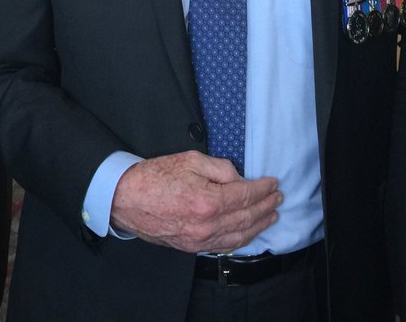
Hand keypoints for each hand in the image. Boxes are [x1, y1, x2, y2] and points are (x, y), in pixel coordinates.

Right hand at [109, 151, 281, 253]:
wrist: (127, 199)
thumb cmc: (155, 177)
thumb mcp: (191, 159)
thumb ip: (221, 168)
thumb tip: (239, 179)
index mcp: (207, 201)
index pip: (246, 196)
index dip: (263, 189)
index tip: (273, 183)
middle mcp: (206, 225)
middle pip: (246, 217)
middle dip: (266, 207)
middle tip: (278, 198)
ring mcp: (199, 239)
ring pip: (238, 236)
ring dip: (258, 225)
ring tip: (271, 216)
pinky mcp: (192, 246)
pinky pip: (223, 246)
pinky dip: (241, 239)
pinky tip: (249, 232)